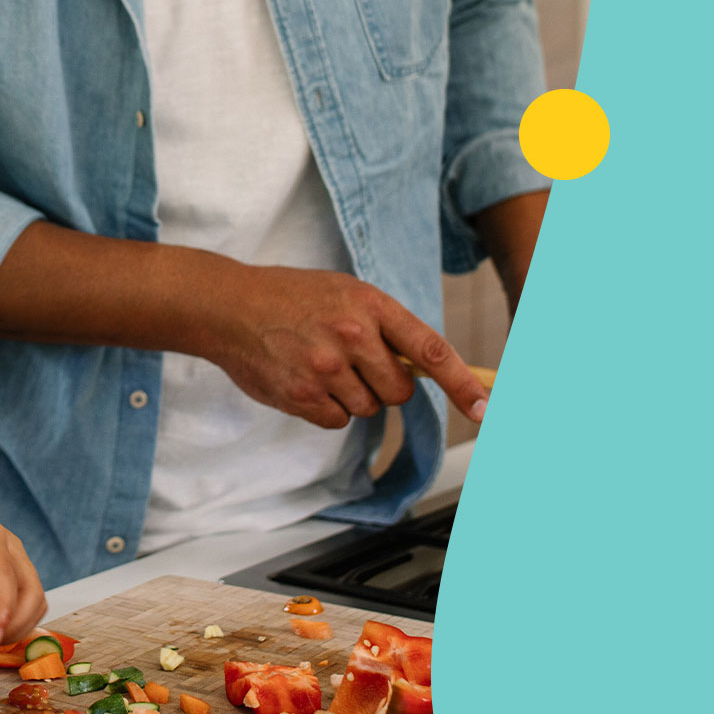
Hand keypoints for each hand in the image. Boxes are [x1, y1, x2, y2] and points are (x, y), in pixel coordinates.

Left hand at [0, 498, 47, 649]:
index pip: (6, 577)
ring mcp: (9, 563)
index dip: (4, 610)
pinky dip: (7, 624)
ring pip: (31, 601)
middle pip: (31, 591)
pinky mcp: (3, 579)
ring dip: (13, 627)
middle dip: (14, 623)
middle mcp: (7, 548)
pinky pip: (18, 605)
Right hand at [200, 266, 488, 428]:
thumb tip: (423, 368)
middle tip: (353, 364)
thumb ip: (383, 326)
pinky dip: (324, 408)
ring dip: (350, 396)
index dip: (463, 383)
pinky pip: (336, 421)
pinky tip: (303, 381)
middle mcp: (352, 336)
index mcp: (370, 306)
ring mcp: (326, 368)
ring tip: (319, 365)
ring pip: (367, 408)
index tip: (485, 407)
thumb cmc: (290, 297)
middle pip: (399, 391)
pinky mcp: (302, 395)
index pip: (431, 350)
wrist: (229, 306)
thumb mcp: (344, 292)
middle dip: (383, 386)